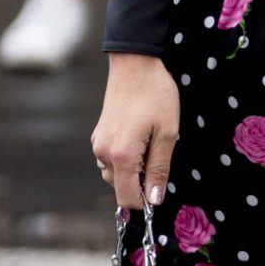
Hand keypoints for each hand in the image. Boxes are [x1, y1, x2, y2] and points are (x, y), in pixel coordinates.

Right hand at [92, 54, 179, 210]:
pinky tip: (138, 136)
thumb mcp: (167, 133)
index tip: (160, 187)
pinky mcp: (97, 136)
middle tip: (158, 153)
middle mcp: (103, 153)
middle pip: (121, 188)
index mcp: (122, 155)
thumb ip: (159, 169)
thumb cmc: (155, 95)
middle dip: (140, 181)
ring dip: (133, 169)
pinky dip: (125, 158)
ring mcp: (97, 144)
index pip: (128, 199)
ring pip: (116, 174)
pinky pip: (111, 160)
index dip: (146, 201)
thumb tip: (154, 199)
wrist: (134, 64)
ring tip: (149, 142)